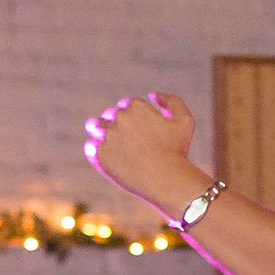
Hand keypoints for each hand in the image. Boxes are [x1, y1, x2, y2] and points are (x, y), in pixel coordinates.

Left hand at [83, 93, 199, 209]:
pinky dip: (95, 150)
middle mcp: (119, 117)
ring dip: (99, 131)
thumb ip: (172, 101)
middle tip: (123, 138)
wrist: (166, 179)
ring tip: (107, 141)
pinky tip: (105, 156)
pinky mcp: (100, 153)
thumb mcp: (185, 121)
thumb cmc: (177, 151)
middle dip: (115, 123)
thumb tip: (152, 95)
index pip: (126, 105)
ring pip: (94, 125)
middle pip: (109, 114)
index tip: (136, 128)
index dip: (131, 116)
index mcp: (136, 106)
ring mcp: (108, 135)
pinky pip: (90, 147)